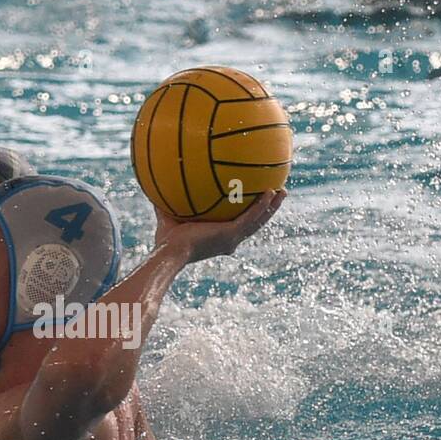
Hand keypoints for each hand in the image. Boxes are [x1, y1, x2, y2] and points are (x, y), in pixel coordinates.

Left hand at [153, 189, 285, 264]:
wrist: (170, 252)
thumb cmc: (165, 241)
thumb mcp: (168, 217)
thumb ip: (166, 204)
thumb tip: (158, 187)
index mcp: (220, 238)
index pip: (239, 226)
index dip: (249, 215)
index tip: (256, 203)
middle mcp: (230, 240)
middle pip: (255, 223)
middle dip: (268, 210)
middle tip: (278, 194)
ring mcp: (232, 238)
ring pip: (259, 221)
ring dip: (272, 207)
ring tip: (283, 191)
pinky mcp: (232, 234)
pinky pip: (251, 217)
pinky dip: (261, 206)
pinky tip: (270, 191)